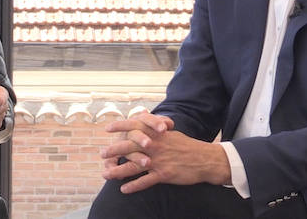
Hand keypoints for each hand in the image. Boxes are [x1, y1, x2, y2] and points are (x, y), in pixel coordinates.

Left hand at [100, 113, 230, 192]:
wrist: (205, 159)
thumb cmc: (187, 146)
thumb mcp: (170, 133)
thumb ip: (155, 126)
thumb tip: (143, 116)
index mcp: (156, 134)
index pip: (135, 126)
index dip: (120, 126)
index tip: (107, 128)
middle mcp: (155, 146)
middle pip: (129, 147)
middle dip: (113, 151)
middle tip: (101, 155)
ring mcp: (158, 160)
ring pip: (133, 166)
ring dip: (118, 171)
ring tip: (106, 175)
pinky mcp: (164, 174)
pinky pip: (145, 181)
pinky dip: (134, 186)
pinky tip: (124, 190)